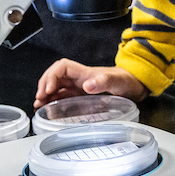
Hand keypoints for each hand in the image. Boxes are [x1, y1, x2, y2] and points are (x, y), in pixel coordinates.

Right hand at [34, 58, 148, 108]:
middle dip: (44, 85)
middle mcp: (80, 78)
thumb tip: (87, 85)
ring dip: (45, 94)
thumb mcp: (118, 82)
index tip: (47, 90)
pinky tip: (48, 108)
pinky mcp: (80, 95)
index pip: (62, 67)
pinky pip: (62, 96)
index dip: (52, 76)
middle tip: (39, 99)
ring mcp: (79, 87)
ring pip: (56, 86)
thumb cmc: (128, 81)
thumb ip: (104, 82)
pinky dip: (52, 101)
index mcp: (85, 73)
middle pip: (55, 76)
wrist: (136, 86)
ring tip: (38, 105)